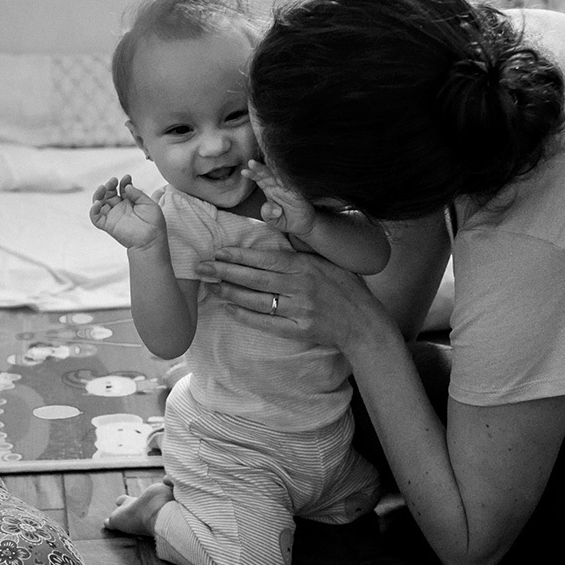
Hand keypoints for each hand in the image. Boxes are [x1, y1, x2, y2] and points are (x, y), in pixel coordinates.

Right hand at [89, 174, 165, 249]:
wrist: (151, 241)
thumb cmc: (154, 224)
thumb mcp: (149, 204)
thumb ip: (138, 194)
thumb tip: (127, 186)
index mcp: (131, 203)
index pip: (122, 189)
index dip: (123, 182)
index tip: (127, 177)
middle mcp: (121, 208)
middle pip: (109, 193)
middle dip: (110, 185)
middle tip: (114, 181)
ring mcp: (113, 216)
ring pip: (100, 202)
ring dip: (99, 193)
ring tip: (103, 187)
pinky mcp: (108, 225)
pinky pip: (95, 217)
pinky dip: (93, 210)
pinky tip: (98, 203)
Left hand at [194, 245, 392, 350]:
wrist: (363, 322)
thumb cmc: (344, 287)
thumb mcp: (325, 261)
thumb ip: (299, 252)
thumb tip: (274, 235)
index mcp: (305, 266)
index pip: (265, 259)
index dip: (239, 256)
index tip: (218, 252)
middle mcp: (300, 287)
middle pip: (255, 279)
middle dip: (225, 272)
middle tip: (201, 268)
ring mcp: (298, 310)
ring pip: (256, 300)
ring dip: (230, 293)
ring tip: (210, 286)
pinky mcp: (297, 330)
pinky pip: (265, 322)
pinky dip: (245, 315)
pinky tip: (229, 308)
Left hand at [244, 160, 315, 237]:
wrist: (304, 226)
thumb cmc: (287, 220)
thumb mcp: (273, 221)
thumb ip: (268, 215)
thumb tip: (269, 207)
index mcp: (270, 190)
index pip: (260, 179)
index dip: (253, 174)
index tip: (244, 172)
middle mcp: (279, 186)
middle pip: (268, 174)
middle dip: (259, 168)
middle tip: (251, 162)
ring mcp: (289, 188)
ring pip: (280, 175)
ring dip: (273, 168)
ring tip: (265, 161)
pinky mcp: (299, 192)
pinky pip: (293, 182)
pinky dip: (288, 176)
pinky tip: (282, 170)